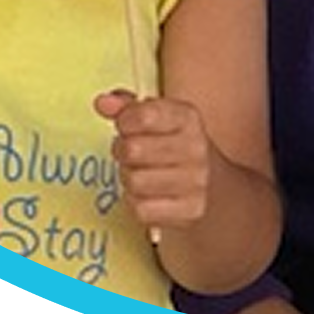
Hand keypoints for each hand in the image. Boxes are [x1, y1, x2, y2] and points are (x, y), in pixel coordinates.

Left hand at [95, 90, 215, 231]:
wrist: (212, 183)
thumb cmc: (173, 144)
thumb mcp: (156, 117)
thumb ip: (127, 107)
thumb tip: (102, 102)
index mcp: (188, 118)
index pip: (145, 115)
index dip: (124, 121)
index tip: (125, 126)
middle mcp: (195, 147)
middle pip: (133, 150)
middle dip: (123, 151)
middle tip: (129, 152)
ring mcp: (196, 181)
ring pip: (134, 182)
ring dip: (128, 178)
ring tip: (138, 172)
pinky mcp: (190, 211)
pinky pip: (141, 210)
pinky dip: (136, 203)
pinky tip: (147, 194)